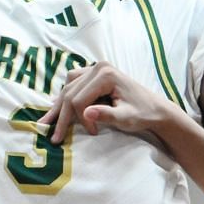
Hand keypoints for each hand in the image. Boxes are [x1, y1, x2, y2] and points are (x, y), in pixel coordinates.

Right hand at [38, 62, 173, 145]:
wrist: (155, 108)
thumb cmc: (143, 114)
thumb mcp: (127, 118)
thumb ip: (107, 115)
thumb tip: (86, 114)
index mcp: (106, 75)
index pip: (80, 98)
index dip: (80, 119)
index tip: (92, 132)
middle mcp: (99, 67)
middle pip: (71, 92)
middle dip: (61, 116)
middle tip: (54, 136)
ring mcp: (96, 68)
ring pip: (69, 86)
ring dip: (60, 105)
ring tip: (48, 121)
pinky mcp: (95, 73)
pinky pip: (74, 82)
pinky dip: (66, 95)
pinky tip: (58, 106)